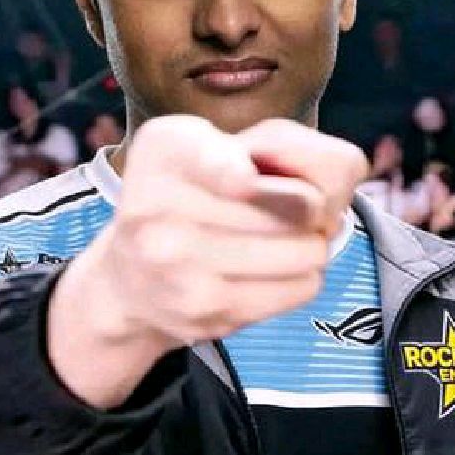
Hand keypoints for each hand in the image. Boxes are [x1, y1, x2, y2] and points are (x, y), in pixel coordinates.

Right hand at [47, 116, 367, 406]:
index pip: (226, 169)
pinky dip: (300, 278)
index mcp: (167, 150)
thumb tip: (322, 198)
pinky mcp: (207, 313)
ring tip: (282, 238)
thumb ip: (283, 143)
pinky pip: (299, 289)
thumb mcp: (220, 141)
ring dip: (310, 245)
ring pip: (304, 251)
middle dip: (311, 207)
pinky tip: (271, 270)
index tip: (253, 179)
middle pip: (298, 206)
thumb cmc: (194, 193)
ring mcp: (180, 266)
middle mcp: (161, 208)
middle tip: (291, 208)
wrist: (131, 279)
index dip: (255, 178)